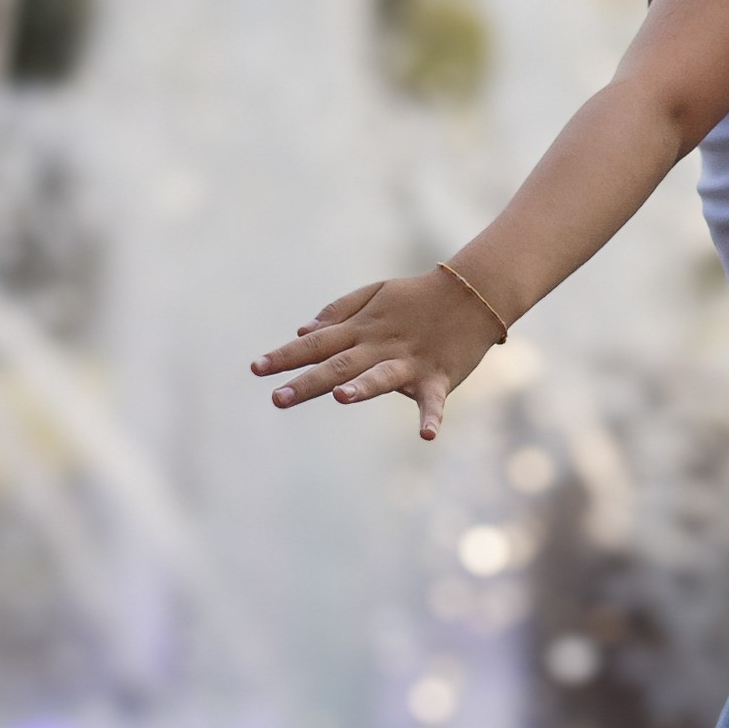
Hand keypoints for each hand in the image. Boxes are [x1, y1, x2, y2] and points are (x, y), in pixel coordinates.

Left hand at [251, 267, 498, 441]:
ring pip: (382, 375)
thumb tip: (301, 332)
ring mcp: (409, 361)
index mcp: (362, 329)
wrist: (471, 293)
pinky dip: (432, 415)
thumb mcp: (374, 294)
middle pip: (340, 364)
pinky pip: (434, 399)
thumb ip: (338, 312)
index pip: (317, 343)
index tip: (256, 368)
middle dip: (308, 381)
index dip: (286, 356)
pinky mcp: (437, 376)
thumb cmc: (417, 297)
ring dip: (363, 387)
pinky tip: (427, 434)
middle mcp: (380, 345)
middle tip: (278, 398)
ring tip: (341, 397)